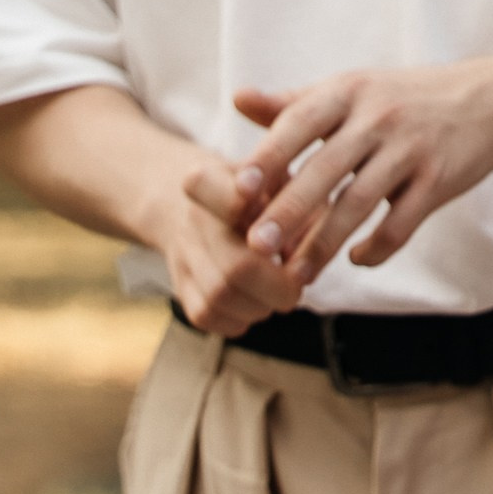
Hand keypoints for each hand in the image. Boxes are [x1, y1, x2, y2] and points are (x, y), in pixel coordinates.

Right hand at [155, 155, 306, 337]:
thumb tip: (311, 258)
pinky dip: (241, 318)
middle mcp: (192, 218)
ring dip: (261, 303)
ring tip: (279, 291)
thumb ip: (301, 203)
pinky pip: (210, 317)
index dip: (247, 209)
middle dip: (277, 285)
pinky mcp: (181, 290)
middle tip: (299, 282)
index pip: (221, 193)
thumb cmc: (253, 190)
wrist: (190, 207)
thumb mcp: (278, 176)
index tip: (273, 219)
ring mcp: (183, 256)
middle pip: (236, 266)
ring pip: (222, 297)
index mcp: (211, 179)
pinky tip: (257, 303)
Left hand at [226, 66, 492, 283]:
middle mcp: (379, 117)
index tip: (240, 188)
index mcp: (349, 94)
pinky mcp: (437, 180)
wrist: (487, 103)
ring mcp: (410, 149)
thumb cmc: (399, 101)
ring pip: (360, 203)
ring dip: (325, 243)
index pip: (301, 123)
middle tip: (256, 247)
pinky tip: (355, 259)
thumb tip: (237, 99)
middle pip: (326, 169)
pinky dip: (376, 248)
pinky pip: (401, 224)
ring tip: (296, 275)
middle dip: (290, 210)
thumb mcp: (349, 92)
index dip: (270, 155)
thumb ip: (292, 104)